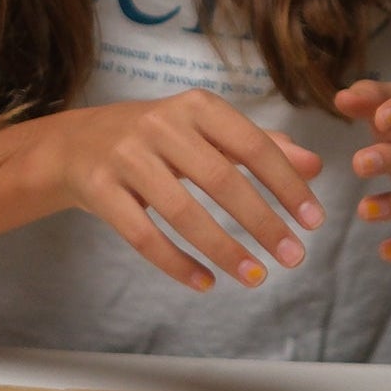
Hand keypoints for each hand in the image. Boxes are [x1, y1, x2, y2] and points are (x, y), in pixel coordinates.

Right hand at [45, 90, 324, 291]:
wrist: (73, 145)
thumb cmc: (154, 139)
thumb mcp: (205, 131)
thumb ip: (259, 146)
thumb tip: (316, 166)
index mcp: (195, 106)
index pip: (253, 146)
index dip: (287, 184)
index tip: (315, 221)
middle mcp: (160, 125)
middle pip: (220, 179)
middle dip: (263, 222)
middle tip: (294, 257)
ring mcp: (126, 157)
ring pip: (182, 212)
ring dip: (224, 250)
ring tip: (257, 277)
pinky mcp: (99, 190)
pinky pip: (142, 235)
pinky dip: (177, 263)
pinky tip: (206, 283)